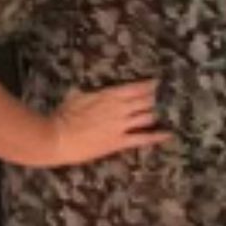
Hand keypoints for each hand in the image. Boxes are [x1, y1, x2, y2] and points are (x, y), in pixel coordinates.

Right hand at [41, 80, 171, 166]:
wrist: (56, 138)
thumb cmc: (61, 116)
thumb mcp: (75, 96)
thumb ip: (87, 92)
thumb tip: (85, 88)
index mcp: (109, 95)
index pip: (136, 87)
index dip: (149, 85)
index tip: (158, 83)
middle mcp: (119, 108)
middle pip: (146, 101)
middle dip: (156, 99)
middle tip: (165, 98)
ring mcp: (121, 125)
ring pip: (148, 116)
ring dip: (156, 114)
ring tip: (166, 113)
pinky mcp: (119, 142)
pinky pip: (143, 138)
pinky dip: (157, 136)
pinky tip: (169, 134)